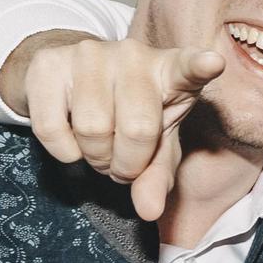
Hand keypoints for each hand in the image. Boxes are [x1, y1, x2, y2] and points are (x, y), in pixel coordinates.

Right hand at [7, 31, 225, 219]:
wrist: (73, 78)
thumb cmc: (128, 112)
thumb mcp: (154, 144)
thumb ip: (158, 175)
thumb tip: (149, 210)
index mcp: (170, 71)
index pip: (188, 68)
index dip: (200, 66)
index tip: (213, 62)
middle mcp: (132, 54)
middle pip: (137, 129)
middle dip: (128, 163)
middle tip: (122, 160)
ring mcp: (89, 53)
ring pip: (92, 129)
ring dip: (95, 157)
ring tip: (100, 147)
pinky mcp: (49, 63)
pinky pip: (52, 128)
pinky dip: (63, 150)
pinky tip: (71, 138)